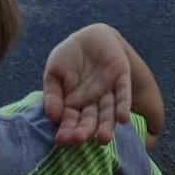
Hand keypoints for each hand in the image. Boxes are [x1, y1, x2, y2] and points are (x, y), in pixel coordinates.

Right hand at [43, 24, 131, 145]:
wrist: (88, 35)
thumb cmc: (68, 56)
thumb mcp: (54, 73)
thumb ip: (52, 94)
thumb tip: (52, 116)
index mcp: (74, 104)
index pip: (71, 121)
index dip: (67, 129)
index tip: (62, 139)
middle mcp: (92, 102)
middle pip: (90, 120)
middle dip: (86, 130)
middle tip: (81, 138)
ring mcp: (107, 91)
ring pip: (108, 111)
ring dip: (106, 124)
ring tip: (103, 138)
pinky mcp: (121, 77)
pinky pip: (123, 93)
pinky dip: (123, 105)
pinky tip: (123, 118)